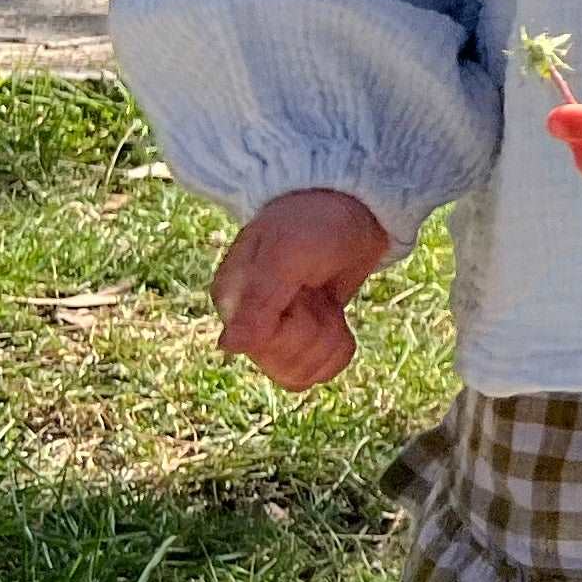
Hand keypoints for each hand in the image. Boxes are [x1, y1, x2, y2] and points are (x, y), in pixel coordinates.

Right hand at [210, 189, 391, 390]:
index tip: (301, 291)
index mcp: (232, 300)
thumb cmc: (314, 222)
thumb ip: (260, 301)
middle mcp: (248, 321)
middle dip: (315, 333)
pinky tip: (337, 319)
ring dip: (328, 340)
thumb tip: (228, 347)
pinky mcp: (305, 336)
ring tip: (324, 301)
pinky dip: (338, 350)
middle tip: (315, 292)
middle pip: (285, 367)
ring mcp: (277, 332)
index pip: (262, 349)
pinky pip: (318, 371)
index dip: (295, 327)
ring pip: (302, 374)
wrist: (353, 207)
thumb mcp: (287, 255)